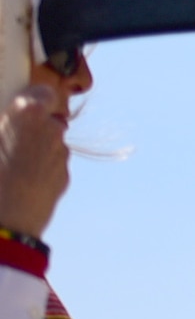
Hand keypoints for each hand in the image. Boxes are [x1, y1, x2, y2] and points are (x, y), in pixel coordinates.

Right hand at [0, 83, 69, 237]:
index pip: (41, 92)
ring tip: (9, 168)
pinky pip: (51, 166)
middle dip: (32, 127)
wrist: (3, 226)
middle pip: (47, 119)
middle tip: (9, 140)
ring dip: (36, 149)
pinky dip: (39, 169)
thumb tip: (7, 126)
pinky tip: (18, 183)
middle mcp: (52, 130)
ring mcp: (61, 155)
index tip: (20, 107)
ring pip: (50, 144)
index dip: (31, 99)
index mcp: (29, 114)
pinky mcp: (64, 177)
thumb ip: (3, 127)